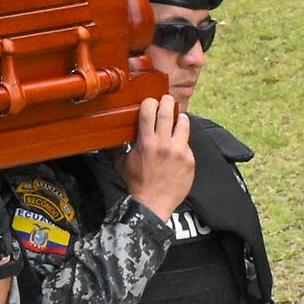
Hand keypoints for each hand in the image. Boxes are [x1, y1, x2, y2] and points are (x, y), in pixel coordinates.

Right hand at [121, 95, 194, 220]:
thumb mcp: (122, 164)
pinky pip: (188, 144)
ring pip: (184, 124)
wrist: (153, 204)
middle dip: (167, 102)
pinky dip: (183, 142)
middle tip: (167, 99)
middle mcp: (164, 144)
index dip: (150, 102)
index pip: (149, 112)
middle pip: (168, 112)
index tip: (150, 102)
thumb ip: (119, 149)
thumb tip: (113, 138)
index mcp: (146, 143)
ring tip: (179, 118)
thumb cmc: (137, 184)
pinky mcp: (190, 160)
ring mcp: (179, 152)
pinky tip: (178, 146)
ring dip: (180, 118)